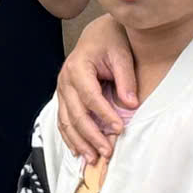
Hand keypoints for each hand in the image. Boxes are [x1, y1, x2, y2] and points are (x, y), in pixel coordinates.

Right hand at [56, 16, 135, 163]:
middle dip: (91, 136)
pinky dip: (70, 137)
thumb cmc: (110, 40)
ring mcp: (62, 89)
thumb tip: (131, 105)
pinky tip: (79, 151)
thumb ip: (125, 79)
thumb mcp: (122, 54)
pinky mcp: (64, 97)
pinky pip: (63, 120)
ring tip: (93, 159)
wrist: (97, 33)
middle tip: (107, 152)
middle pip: (76, 114)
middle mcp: (65, 80)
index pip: (90, 97)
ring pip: (66, 121)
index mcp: (78, 67)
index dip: (104, 115)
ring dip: (79, 142)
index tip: (120, 129)